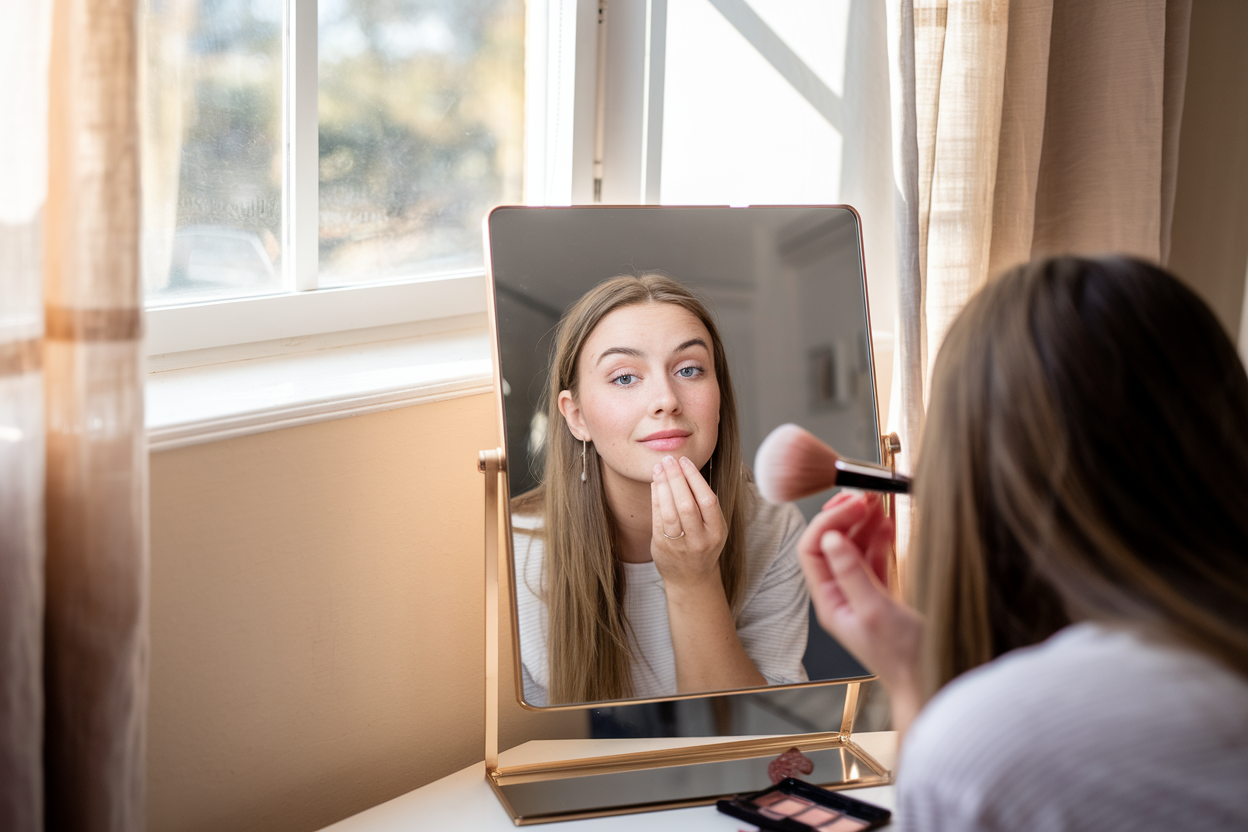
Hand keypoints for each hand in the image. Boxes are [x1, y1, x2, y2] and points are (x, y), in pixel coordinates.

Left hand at [650, 455, 727, 591]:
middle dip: (676, 478)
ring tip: (659, 469)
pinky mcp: (663, 547)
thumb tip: (684, 469)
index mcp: (717, 531)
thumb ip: (703, 503)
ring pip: (670, 512)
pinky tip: (655, 485)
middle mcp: (701, 539)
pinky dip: (656, 499)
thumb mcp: (713, 526)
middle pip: (687, 504)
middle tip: (668, 460)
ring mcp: (681, 545)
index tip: (685, 460)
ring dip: (663, 487)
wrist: (691, 577)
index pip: (707, 499)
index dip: (695, 478)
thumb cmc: (702, 544)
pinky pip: (658, 519)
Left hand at [797, 493, 924, 732]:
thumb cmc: (906, 659)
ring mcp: (861, 594)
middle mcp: (841, 596)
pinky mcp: (881, 595)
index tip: (851, 504)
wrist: (933, 682)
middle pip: (832, 545)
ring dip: (863, 522)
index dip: (828, 522)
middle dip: (845, 516)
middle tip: (865, 495)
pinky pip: (873, 558)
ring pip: (854, 548)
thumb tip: (832, 539)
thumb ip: (853, 574)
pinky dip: (879, 538)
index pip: (812, 551)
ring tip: (878, 502)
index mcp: (830, 602)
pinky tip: (888, 524)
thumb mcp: (876, 612)